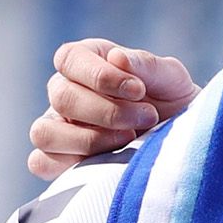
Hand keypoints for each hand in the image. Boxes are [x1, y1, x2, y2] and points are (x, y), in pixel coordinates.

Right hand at [31, 41, 198, 180]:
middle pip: (62, 97)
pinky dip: (69, 165)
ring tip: (129, 139)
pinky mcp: (58, 159)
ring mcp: (57, 126)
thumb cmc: (172, 103)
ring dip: (90, 139)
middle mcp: (65, 92)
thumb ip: (147, 65)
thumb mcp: (171, 78)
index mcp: (85, 61)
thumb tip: (116, 57)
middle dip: (108, 111)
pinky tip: (107, 160)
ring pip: (45, 132)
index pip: (69, 59)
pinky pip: (40, 163)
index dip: (101, 76)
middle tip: (148, 117)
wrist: (182, 142)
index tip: (139, 91)